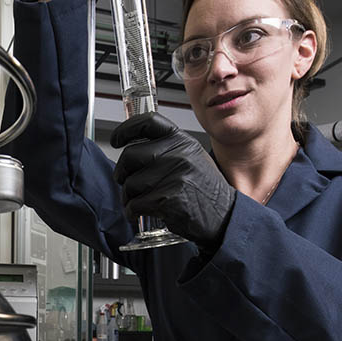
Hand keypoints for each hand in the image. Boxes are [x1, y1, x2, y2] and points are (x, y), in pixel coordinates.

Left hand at [111, 112, 236, 247]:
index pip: (147, 123)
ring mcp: (174, 176)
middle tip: (124, 181)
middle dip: (122, 172)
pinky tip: (139, 213)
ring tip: (138, 201)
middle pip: (130, 155)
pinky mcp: (168, 199)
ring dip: (128, 196)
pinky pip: (135, 203)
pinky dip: (132, 211)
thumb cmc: (205, 190)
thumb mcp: (192, 158)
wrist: (224, 217)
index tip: (117, 140)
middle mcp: (178, 154)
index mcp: (182, 141)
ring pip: (130, 183)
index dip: (125, 130)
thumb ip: (167, 149)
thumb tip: (133, 151)